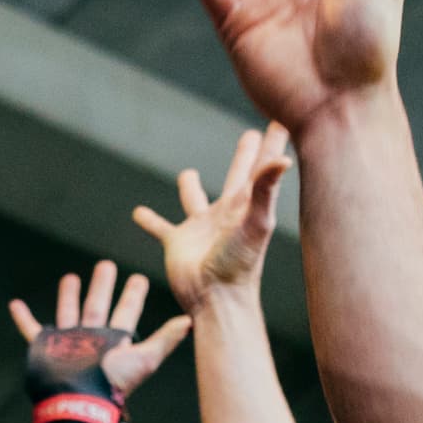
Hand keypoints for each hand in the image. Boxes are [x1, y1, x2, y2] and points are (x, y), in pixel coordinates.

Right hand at [9, 260, 191, 411]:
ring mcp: (69, 342)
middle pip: (98, 305)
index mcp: (115, 339)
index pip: (127, 311)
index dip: (133, 295)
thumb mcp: (145, 358)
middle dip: (103, 285)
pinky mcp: (47, 348)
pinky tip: (16, 304)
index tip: (138, 277)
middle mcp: (92, 338)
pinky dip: (23, 318)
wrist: (82, 401)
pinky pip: (31, 330)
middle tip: (107, 265)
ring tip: (71, 278)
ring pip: (69, 312)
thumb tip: (190, 321)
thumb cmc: (113, 383)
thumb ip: (166, 339)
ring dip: (69, 296)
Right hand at [133, 123, 290, 313]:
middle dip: (245, 155)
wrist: (215, 301)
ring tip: (187, 174)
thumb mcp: (256, 223)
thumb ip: (265, 189)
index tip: (281, 121)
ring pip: (194, 198)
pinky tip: (139, 213)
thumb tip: (283, 158)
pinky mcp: (177, 243)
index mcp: (246, 204)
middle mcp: (225, 213)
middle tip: (250, 134)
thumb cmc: (240, 265)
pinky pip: (161, 228)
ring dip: (190, 186)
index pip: (263, 166)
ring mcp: (201, 228)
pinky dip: (150, 220)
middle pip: (237, 174)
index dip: (272, 143)